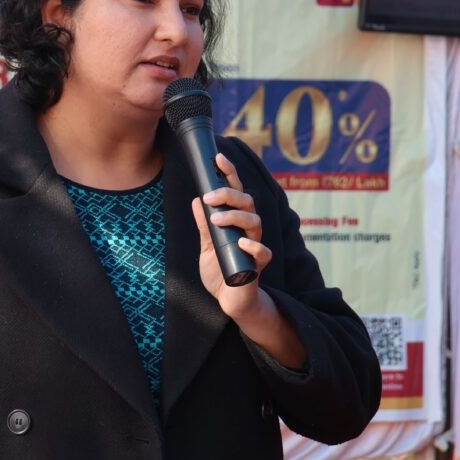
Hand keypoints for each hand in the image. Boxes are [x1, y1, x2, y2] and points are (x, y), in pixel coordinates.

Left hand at [191, 153, 272, 320]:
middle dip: (228, 195)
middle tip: (208, 197)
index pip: (237, 192)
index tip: (219, 158)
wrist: (229, 301)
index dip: (230, 174)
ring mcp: (256, 246)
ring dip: (235, 217)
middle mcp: (249, 230)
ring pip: (255, 222)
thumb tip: (196, 200)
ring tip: (216, 220)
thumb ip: (204, 225)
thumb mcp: (207, 246)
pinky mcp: (259, 265)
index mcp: (237, 221)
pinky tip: (241, 243)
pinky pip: (263, 252)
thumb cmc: (221, 271)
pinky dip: (252, 246)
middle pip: (247, 202)